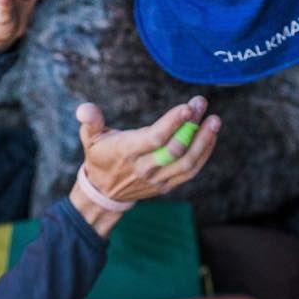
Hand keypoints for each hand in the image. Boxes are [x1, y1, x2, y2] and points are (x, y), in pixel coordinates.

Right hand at [75, 97, 219, 218]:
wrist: (104, 194)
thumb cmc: (100, 157)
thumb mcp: (90, 138)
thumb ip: (90, 121)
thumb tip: (84, 108)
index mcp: (126, 152)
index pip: (154, 138)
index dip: (172, 123)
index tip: (187, 107)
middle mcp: (144, 168)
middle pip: (175, 149)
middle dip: (192, 126)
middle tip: (201, 103)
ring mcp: (157, 179)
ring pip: (187, 163)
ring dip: (203, 141)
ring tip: (214, 121)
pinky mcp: (166, 185)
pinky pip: (190, 171)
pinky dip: (203, 154)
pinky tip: (211, 136)